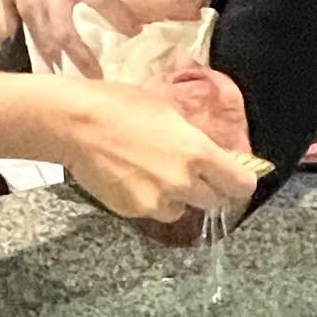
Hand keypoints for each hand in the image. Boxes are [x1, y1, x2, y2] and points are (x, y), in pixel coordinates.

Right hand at [0, 0, 137, 76]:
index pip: (102, 1)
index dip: (120, 19)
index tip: (135, 32)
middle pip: (67, 33)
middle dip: (82, 58)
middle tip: (99, 78)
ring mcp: (35, 3)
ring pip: (48, 41)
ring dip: (64, 62)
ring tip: (79, 80)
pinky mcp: (23, 8)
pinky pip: (35, 37)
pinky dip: (47, 54)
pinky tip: (57, 67)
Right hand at [59, 81, 257, 223]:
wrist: (75, 124)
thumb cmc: (119, 105)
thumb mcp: (167, 111)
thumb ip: (193, 138)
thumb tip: (210, 152)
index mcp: (198, 152)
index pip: (241, 184)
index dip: (239, 180)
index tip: (232, 176)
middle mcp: (183, 182)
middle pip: (215, 201)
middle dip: (207, 188)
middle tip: (189, 173)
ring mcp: (157, 200)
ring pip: (182, 209)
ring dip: (176, 198)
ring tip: (152, 175)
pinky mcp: (133, 211)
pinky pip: (152, 211)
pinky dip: (148, 200)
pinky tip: (130, 178)